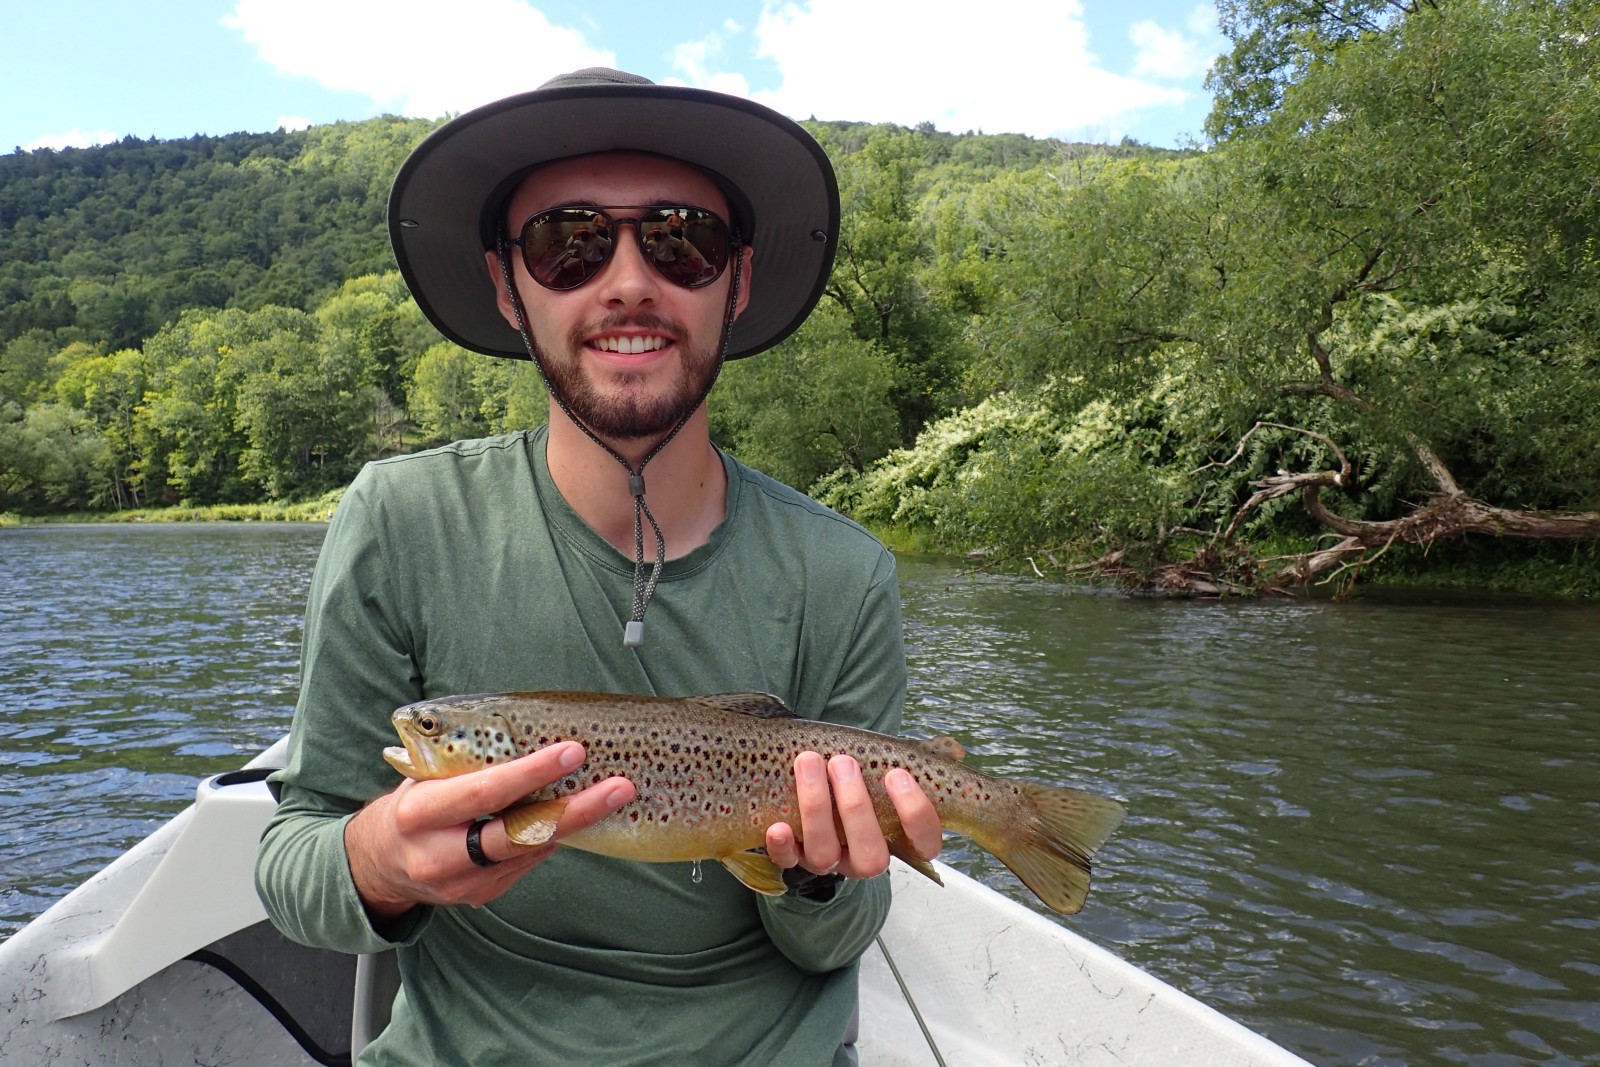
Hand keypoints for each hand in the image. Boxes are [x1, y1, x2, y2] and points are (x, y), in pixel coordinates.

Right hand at [345, 741, 634, 920]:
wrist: (378, 866)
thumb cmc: (409, 807)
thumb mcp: (421, 779)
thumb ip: (465, 765)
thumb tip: (531, 738)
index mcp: (418, 814)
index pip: (483, 791)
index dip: (530, 773)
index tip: (571, 751)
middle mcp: (438, 856)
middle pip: (517, 833)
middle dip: (573, 809)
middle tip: (618, 788)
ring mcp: (460, 884)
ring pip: (529, 851)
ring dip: (572, 823)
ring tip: (611, 796)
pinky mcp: (480, 897)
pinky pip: (525, 864)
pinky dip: (549, 839)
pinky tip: (570, 818)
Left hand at [763, 751, 942, 881]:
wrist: (819, 793)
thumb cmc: (865, 780)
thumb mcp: (891, 771)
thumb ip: (918, 760)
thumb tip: (955, 749)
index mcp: (901, 841)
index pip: (924, 843)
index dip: (914, 813)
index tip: (898, 773)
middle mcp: (866, 858)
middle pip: (870, 855)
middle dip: (856, 807)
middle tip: (843, 762)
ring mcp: (830, 861)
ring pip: (825, 855)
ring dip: (816, 808)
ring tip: (808, 762)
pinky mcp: (795, 860)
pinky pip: (787, 863)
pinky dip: (782, 846)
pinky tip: (776, 825)